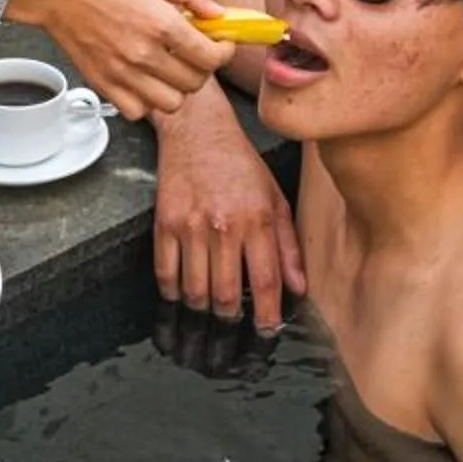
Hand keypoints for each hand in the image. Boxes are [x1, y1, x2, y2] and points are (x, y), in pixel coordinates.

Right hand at [8, 0, 231, 122]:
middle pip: (195, 83)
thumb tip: (218, 12)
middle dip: (202, 67)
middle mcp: (144, 54)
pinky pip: (138, 111)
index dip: (224, 51)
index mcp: (161, 23)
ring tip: (169, 66)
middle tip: (194, 50)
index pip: (211, 57)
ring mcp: (122, 74)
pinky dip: (146, 101)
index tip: (221, 42)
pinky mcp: (104, 84)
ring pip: (171, 104)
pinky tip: (144, 78)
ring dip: (176, 88)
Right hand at [156, 101, 305, 331]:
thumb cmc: (240, 164)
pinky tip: (181, 296)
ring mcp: (191, 225)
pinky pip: (165, 272)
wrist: (197, 129)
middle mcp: (224, 225)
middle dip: (231, 320)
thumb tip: (299, 289)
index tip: (266, 332)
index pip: (265, 281)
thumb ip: (289, 245)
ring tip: (210, 313)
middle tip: (234, 326)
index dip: (266, 316)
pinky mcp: (164, 222)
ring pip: (194, 290)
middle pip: (226, 294)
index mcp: (257, 219)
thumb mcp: (275, 198)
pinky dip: (172, 293)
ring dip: (202, 311)